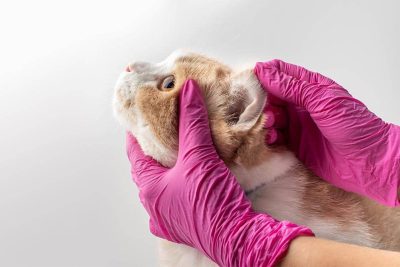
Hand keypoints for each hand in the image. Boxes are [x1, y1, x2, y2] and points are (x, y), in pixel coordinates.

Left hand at [126, 80, 312, 265]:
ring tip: (180, 145)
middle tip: (164, 126)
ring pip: (164, 183)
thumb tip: (188, 89)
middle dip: (156, 148)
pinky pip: (178, 196)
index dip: (138, 132)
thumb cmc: (211, 201)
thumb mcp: (199, 156)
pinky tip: (192, 174)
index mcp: (150, 188)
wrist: (238, 237)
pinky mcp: (185, 224)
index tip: (143, 115)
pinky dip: (182, 182)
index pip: (135, 153)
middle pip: (149, 168)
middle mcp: (155, 205)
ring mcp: (169, 217)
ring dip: (171, 166)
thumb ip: (192, 121)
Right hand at [255, 60, 399, 206]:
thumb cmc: (355, 126)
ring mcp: (296, 125)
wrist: (369, 163)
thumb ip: (293, 87)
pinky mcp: (294, 144)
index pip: (281, 73)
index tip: (248, 80)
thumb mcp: (323, 101)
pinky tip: (269, 138)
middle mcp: (300, 105)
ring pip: (270, 117)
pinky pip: (273, 137)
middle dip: (260, 101)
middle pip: (271, 96)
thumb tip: (265, 71)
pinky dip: (267, 136)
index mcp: (310, 87)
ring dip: (264, 120)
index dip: (264, 74)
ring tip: (268, 125)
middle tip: (255, 108)